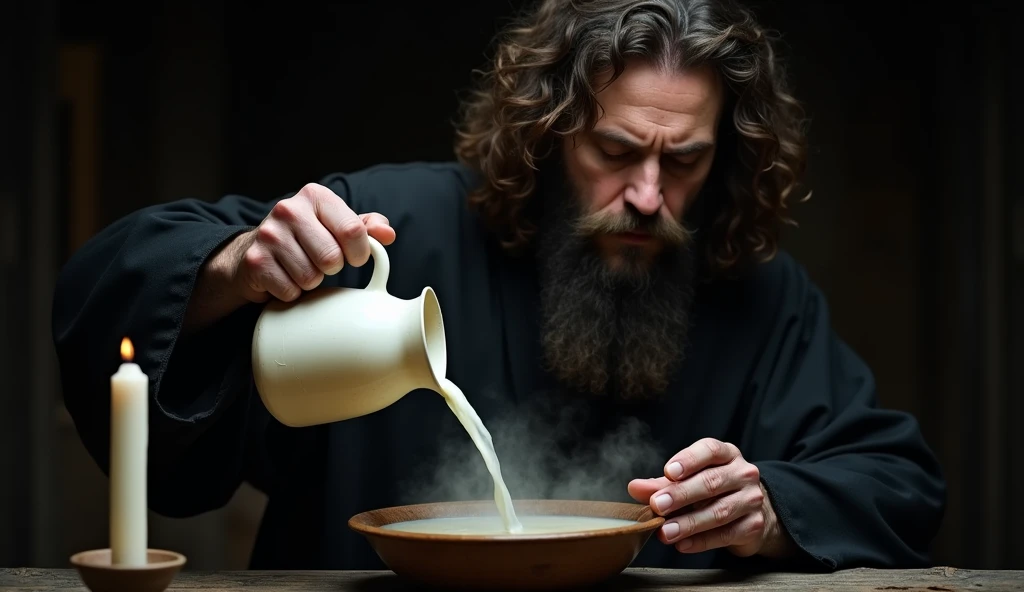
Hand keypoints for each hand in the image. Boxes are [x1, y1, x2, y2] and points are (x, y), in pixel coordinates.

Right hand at [232, 182, 394, 302]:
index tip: (355, 257)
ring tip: (302, 268)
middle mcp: (288, 209)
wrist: (254, 251)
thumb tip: (387, 234)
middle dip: (333, 268)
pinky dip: (292, 293)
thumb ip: (365, 226)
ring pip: (310, 277)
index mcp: (315, 195)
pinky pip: (290, 291)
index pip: (353, 230)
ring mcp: (269, 235)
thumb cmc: (307, 237)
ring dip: (312, 281)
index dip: (360, 252)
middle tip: (323, 263)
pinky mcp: (255, 261)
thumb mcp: (337, 224)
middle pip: (332, 258)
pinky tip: (285, 277)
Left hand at [627, 438, 793, 558]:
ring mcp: (752, 499)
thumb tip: (635, 488)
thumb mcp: (690, 480)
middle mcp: (743, 473)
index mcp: (726, 454)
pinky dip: (702, 541)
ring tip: (665, 531)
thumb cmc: (715, 490)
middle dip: (681, 495)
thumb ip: (662, 484)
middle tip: (657, 505)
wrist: (754, 512)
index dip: (688, 460)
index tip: (668, 472)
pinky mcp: (754, 525)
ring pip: (719, 511)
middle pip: (711, 482)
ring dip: (689, 523)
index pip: (709, 450)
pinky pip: (726, 534)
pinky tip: (683, 544)